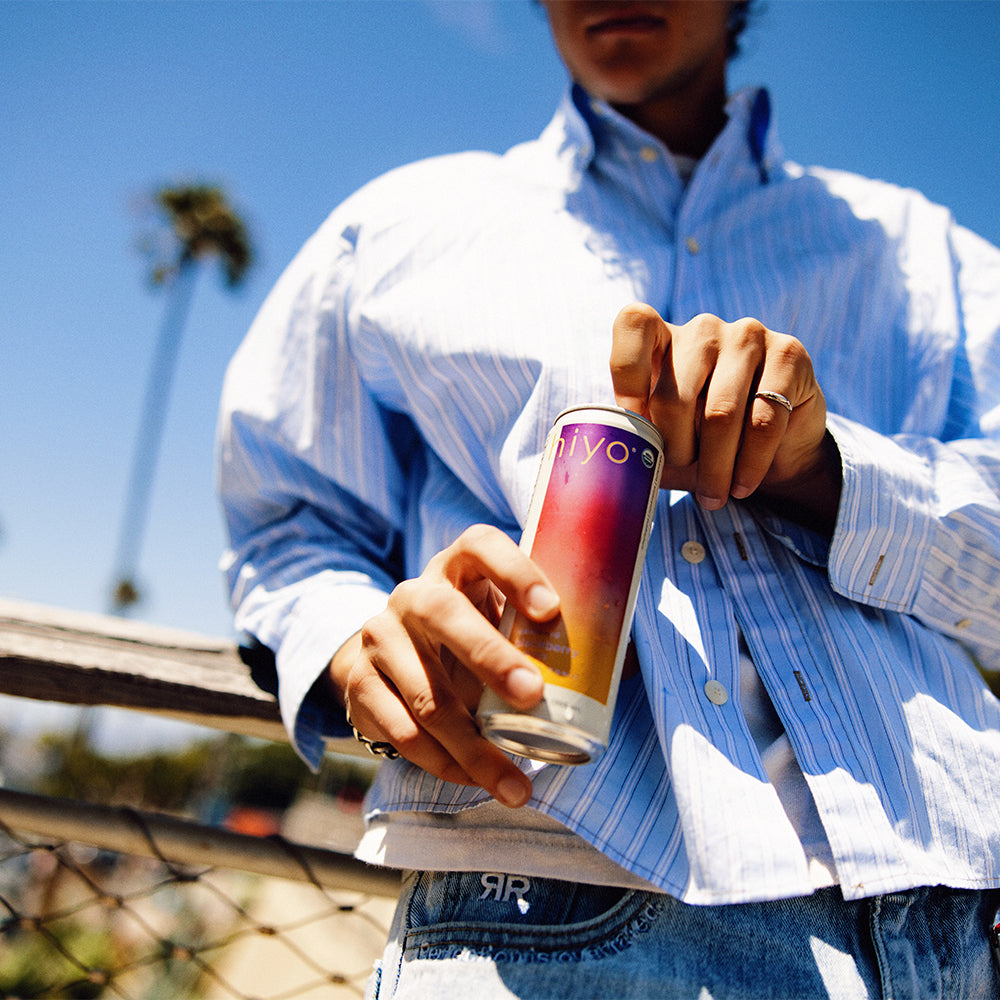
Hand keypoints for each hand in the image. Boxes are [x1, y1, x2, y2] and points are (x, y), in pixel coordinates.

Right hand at [326, 525, 559, 807]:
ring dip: (472, 744)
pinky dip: (440, 762)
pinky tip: (471, 778)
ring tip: (515, 783)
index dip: (515, 570)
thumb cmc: (469, 638)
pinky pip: (400, 728)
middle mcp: (414, 594)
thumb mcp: (498, 622)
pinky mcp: (359, 682)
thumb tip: (622, 664)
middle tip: (532, 696)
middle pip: (443, 613)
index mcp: (457, 567)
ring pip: (424, 692)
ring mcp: (380, 636)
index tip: (550, 610)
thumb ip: (545, 633)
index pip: (480, 546)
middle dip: (489, 657)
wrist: (387, 661)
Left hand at [609, 304, 840, 531]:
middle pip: (674, 395)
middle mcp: (703, 330)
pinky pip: (763, 419)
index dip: (627, 375)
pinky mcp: (789, 354)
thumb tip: (619, 469)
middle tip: (684, 474)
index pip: (633, 324)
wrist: (778, 448)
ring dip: (714, 467)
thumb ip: (642, 443)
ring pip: (720, 413)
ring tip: (713, 495)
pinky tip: (743, 484)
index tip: (636, 422)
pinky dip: (750, 463)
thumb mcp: (667, 442)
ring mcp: (747, 336)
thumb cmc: (706, 444)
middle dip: (676, 449)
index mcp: (664, 339)